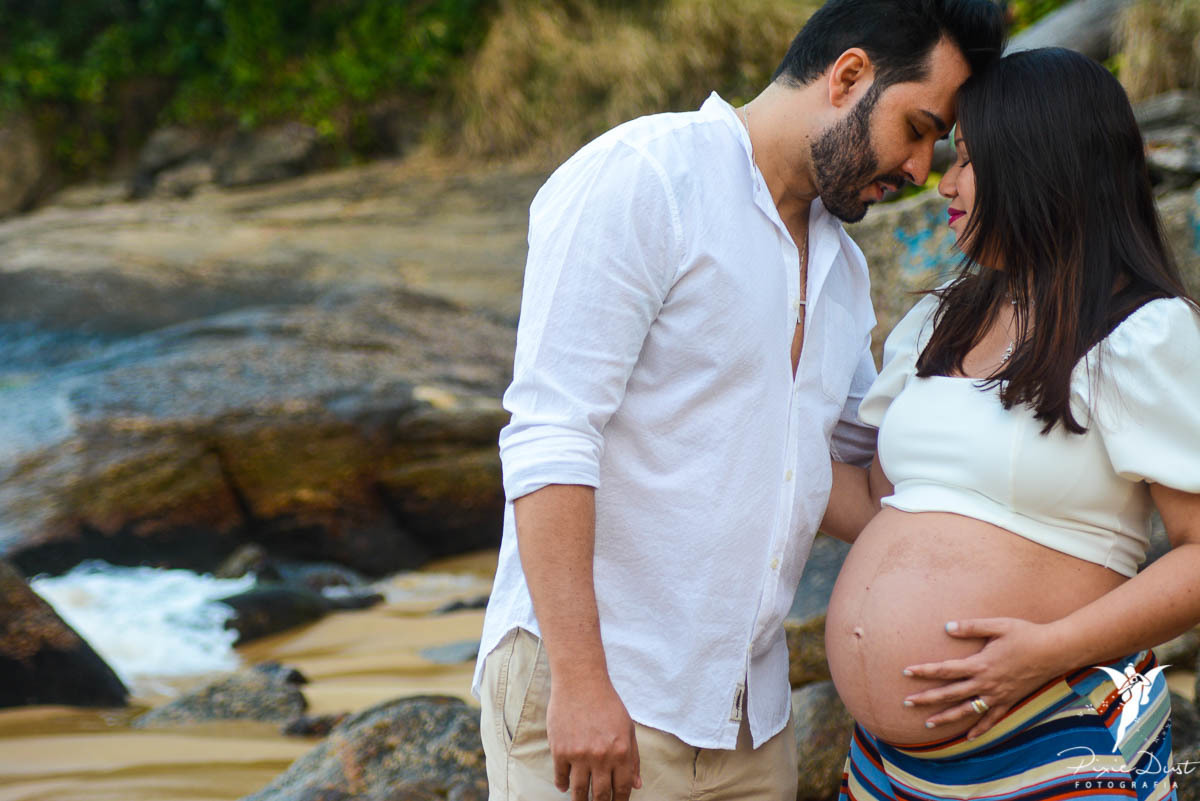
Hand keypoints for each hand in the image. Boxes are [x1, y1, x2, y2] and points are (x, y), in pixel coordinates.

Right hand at [547, 675, 642, 800]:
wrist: (580, 682)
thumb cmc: (607, 703)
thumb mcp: (628, 728)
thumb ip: (634, 758)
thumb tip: (637, 784)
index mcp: (621, 752)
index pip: (622, 789)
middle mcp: (601, 757)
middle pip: (601, 795)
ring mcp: (579, 755)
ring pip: (579, 791)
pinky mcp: (560, 750)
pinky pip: (561, 777)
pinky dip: (563, 785)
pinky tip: (565, 787)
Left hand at [901, 617, 1065, 739]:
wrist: (1055, 651)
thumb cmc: (1025, 634)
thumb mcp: (997, 626)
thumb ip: (970, 627)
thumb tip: (947, 627)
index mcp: (979, 664)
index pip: (945, 669)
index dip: (924, 671)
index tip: (906, 672)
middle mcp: (985, 683)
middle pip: (950, 693)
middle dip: (926, 699)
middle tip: (906, 703)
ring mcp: (997, 695)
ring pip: (966, 710)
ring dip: (946, 717)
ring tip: (927, 724)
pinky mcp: (1009, 702)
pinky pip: (991, 719)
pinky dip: (979, 729)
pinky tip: (968, 738)